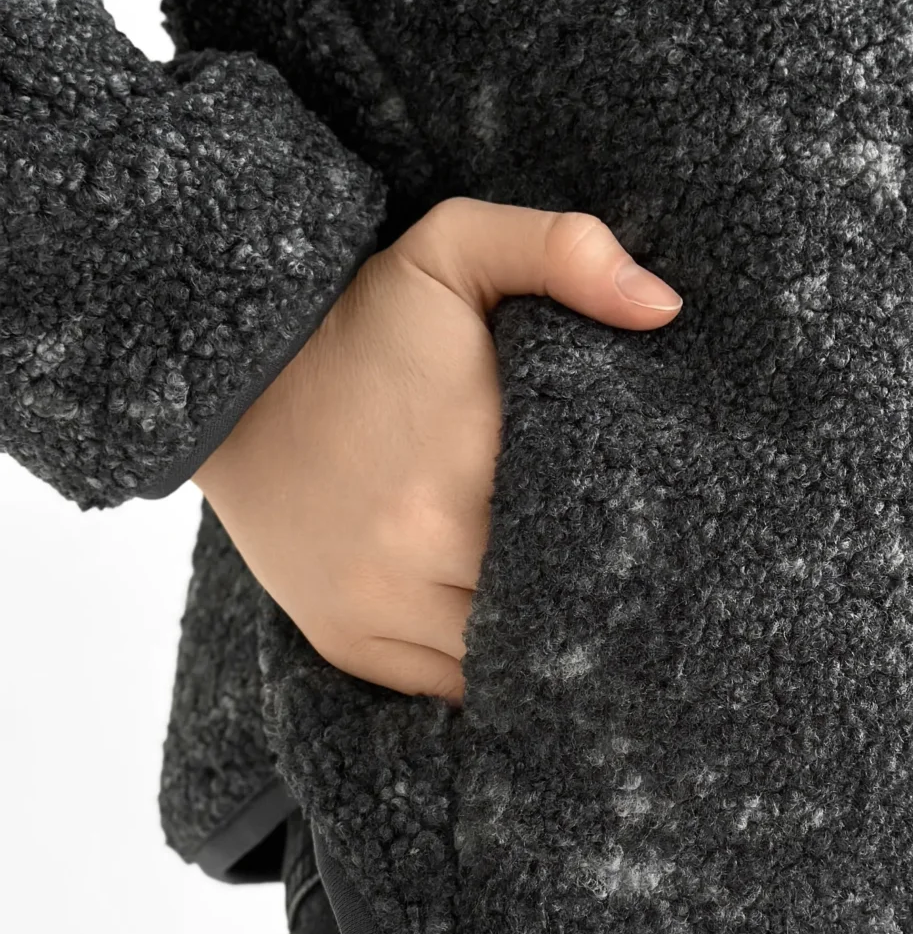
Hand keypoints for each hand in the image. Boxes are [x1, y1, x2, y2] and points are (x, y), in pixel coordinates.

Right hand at [192, 197, 682, 704]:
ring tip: (577, 602)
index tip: (662, 531)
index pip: (593, 550)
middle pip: (551, 620)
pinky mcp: (347, 641)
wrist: (229, 376)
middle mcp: (416, 560)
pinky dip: (486, 667)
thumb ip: (563, 252)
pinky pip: (447, 687)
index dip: (632, 550)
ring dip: (541, 643)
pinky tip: (513, 627)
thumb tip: (662, 306)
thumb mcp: (456, 246)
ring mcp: (376, 612)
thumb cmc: (360, 315)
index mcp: (462, 474)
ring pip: (502, 667)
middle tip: (638, 577)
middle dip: (595, 602)